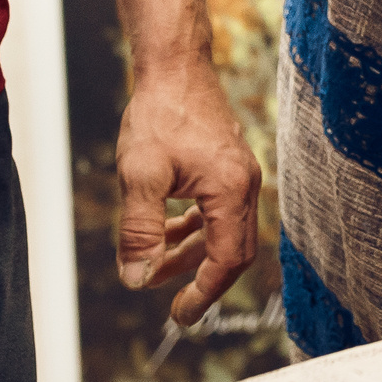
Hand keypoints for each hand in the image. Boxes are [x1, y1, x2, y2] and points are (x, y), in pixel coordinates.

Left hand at [117, 62, 263, 326]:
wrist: (175, 67)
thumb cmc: (161, 114)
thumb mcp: (140, 177)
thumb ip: (140, 233)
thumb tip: (137, 279)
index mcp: (231, 190)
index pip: (227, 260)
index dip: (204, 293)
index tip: (180, 314)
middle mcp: (244, 184)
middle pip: (234, 251)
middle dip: (204, 281)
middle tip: (177, 307)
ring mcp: (238, 174)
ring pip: (224, 232)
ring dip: (194, 255)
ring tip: (157, 269)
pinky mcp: (226, 166)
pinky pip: (218, 211)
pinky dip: (195, 230)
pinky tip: (169, 232)